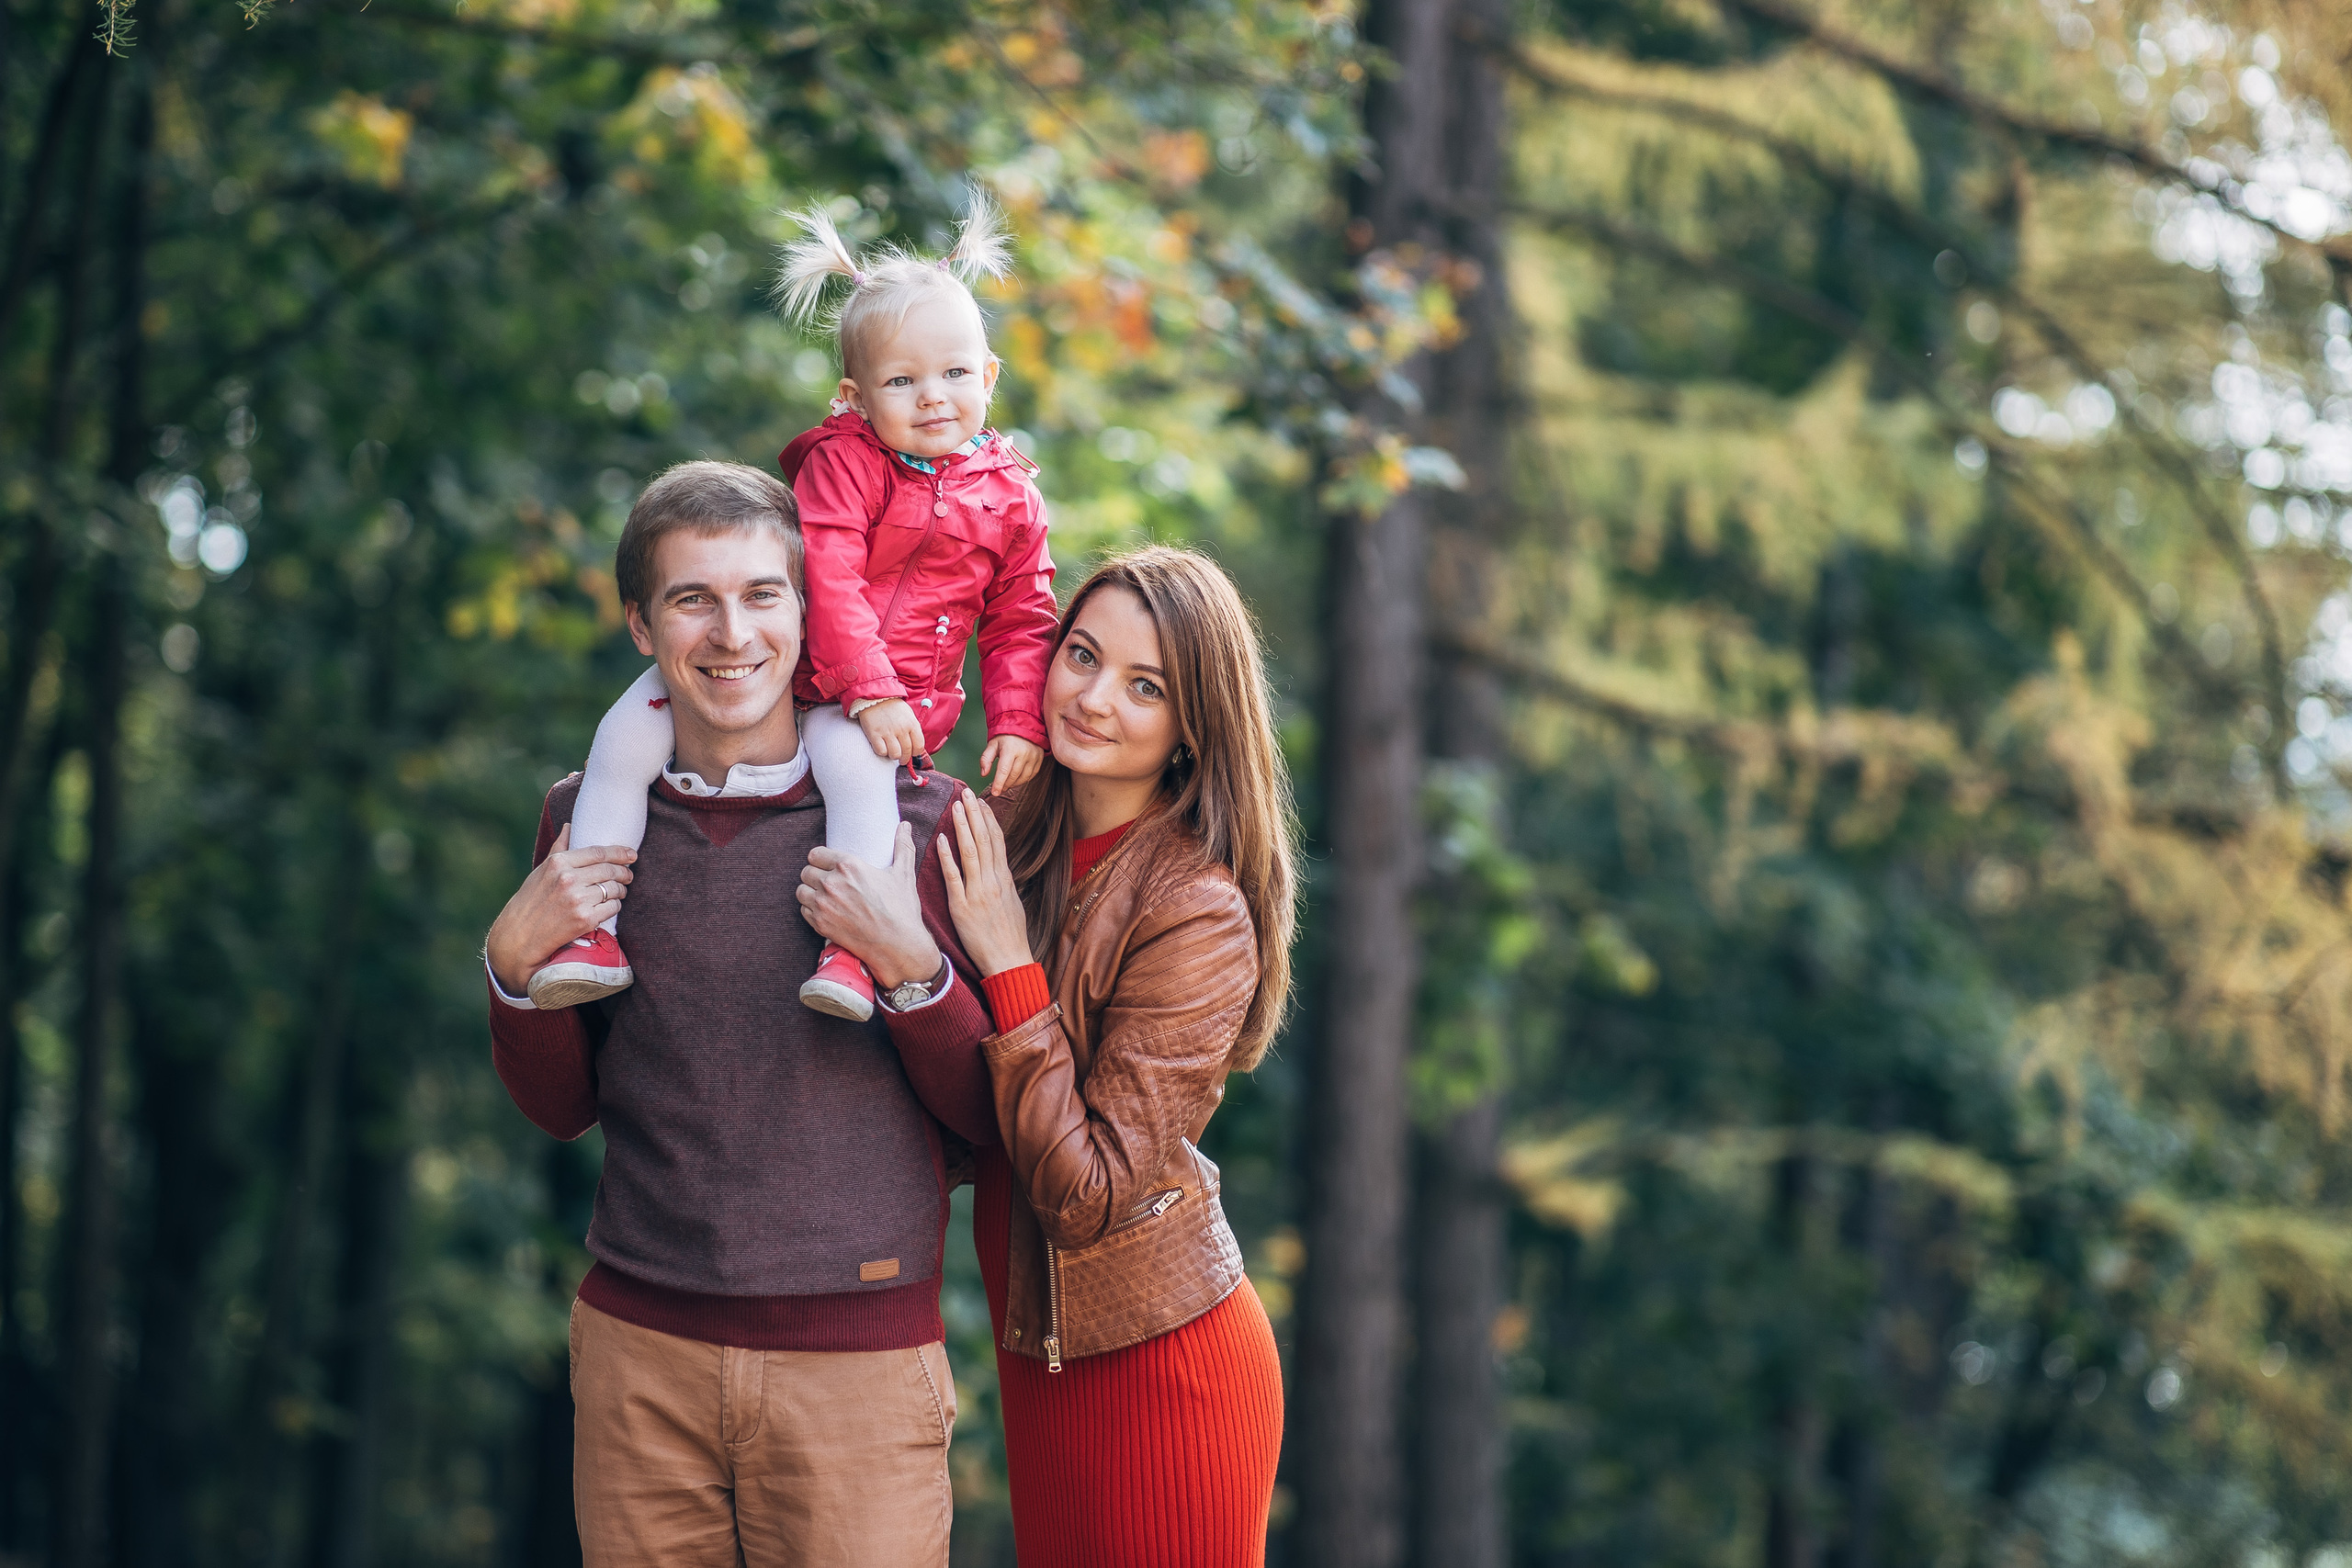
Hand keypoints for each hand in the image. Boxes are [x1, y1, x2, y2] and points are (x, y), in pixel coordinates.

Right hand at [485, 825, 635, 995]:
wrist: (520, 936)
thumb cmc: (530, 901)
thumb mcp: (541, 871)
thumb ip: (559, 848)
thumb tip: (569, 826)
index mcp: (558, 863)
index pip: (598, 852)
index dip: (619, 852)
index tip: (631, 854)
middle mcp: (568, 879)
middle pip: (609, 870)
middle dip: (624, 872)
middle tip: (628, 875)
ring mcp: (578, 900)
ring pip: (614, 889)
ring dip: (621, 890)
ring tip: (619, 891)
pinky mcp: (585, 919)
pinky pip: (613, 907)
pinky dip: (615, 906)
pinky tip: (610, 906)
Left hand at [796, 822, 942, 989]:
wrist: (897, 945)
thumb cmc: (901, 909)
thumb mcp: (903, 874)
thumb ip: (902, 846)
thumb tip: (904, 825)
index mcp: (848, 866)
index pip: (815, 854)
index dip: (821, 859)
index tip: (828, 864)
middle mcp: (831, 883)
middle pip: (806, 871)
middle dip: (815, 875)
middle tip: (828, 881)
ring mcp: (823, 905)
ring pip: (801, 891)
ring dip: (810, 892)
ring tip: (824, 896)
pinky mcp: (820, 924)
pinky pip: (803, 910)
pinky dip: (811, 910)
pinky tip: (825, 911)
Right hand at [855, 699, 926, 761]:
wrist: (874, 697)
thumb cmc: (893, 707)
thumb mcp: (908, 715)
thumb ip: (913, 729)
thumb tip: (915, 746)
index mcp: (912, 724)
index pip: (919, 746)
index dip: (916, 753)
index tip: (912, 753)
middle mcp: (901, 729)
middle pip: (907, 752)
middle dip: (905, 758)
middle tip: (901, 758)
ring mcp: (888, 732)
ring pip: (895, 754)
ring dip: (893, 756)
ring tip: (891, 751)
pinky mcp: (874, 734)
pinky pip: (881, 751)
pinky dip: (882, 752)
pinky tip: (882, 746)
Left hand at [937, 788, 1034, 975]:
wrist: (1009, 962)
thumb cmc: (1011, 936)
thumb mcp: (1013, 904)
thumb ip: (1003, 883)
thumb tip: (997, 868)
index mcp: (1005, 879)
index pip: (997, 842)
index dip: (989, 820)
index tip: (981, 802)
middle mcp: (993, 882)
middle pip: (984, 841)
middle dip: (975, 815)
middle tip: (967, 793)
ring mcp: (978, 893)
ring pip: (970, 853)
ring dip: (963, 827)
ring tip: (956, 807)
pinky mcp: (963, 907)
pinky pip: (954, 878)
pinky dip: (947, 857)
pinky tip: (941, 840)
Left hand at [979, 734, 1044, 797]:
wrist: (1024, 725)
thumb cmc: (1006, 736)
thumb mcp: (993, 744)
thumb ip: (986, 759)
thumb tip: (983, 774)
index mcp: (1010, 749)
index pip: (1003, 771)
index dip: (999, 783)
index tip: (995, 793)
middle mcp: (1024, 753)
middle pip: (1013, 776)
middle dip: (1005, 785)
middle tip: (999, 789)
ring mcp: (1034, 756)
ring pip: (1023, 777)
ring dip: (1014, 784)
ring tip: (1007, 784)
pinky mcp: (1040, 758)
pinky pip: (1032, 774)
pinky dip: (1024, 779)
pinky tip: (1017, 779)